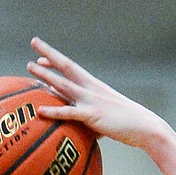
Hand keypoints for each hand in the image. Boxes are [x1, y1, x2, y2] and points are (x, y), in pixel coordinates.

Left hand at [28, 38, 167, 150]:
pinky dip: (54, 111)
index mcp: (94, 87)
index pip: (72, 69)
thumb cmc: (128, 125)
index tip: (43, 57)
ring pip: (64, 84)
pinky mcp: (92, 116)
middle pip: (66, 67)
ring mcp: (91, 100)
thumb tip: (89, 132)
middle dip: (49, 54)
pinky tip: (40, 110)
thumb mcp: (108, 119)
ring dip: (46, 75)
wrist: (145, 127)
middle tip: (34, 42)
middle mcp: (91, 89)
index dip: (57, 62)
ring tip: (29, 66)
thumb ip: (94, 122)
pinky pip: (69, 113)